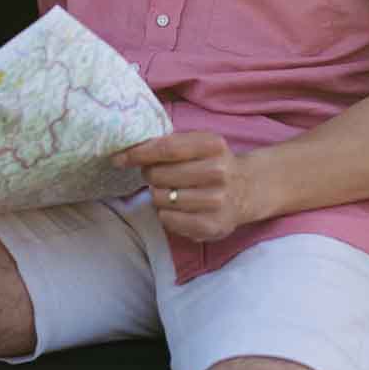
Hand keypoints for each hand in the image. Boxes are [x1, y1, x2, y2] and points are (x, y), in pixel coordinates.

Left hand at [114, 132, 263, 242]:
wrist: (248, 189)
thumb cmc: (213, 163)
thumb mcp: (199, 143)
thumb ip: (169, 143)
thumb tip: (128, 149)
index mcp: (213, 145)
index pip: (165, 149)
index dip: (137, 153)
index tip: (119, 158)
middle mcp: (218, 172)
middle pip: (158, 175)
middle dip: (150, 175)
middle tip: (158, 175)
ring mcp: (217, 201)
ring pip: (161, 199)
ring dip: (159, 195)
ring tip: (172, 192)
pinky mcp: (213, 226)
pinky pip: (169, 220)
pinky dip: (167, 214)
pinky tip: (178, 208)